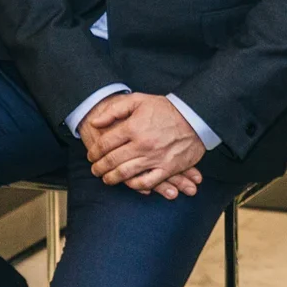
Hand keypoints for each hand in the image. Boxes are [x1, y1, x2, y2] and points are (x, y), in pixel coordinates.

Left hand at [81, 93, 208, 195]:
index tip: (91, 156)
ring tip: (106, 179)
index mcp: (132, 128)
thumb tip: (95, 123)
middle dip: (99, 167)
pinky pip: (147, 182)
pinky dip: (135, 185)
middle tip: (94, 170)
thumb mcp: (138, 100)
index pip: (105, 144)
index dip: (94, 152)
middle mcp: (141, 145)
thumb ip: (114, 110)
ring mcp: (155, 158)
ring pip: (125, 173)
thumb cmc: (165, 108)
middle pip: (112, 160)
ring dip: (111, 178)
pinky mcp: (168, 168)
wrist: (195, 117)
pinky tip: (128, 183)